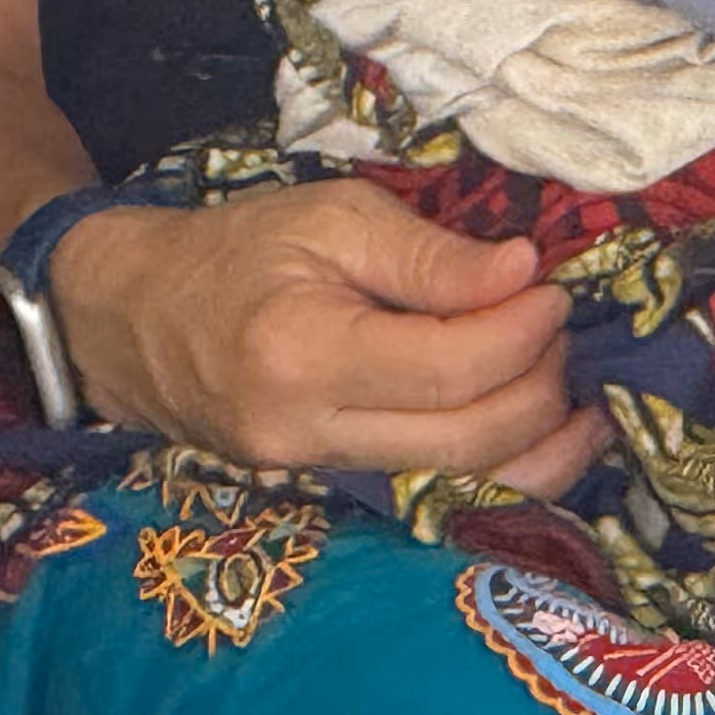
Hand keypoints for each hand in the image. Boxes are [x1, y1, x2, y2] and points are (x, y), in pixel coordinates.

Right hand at [50, 182, 606, 493]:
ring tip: (580, 397)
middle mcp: (308, 436)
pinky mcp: (326, 494)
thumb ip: (430, 255)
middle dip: (538, 387)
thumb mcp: (331, 217)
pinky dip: (498, 475)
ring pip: (458, 488)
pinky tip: (541, 441)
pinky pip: (431, 497)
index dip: (521, 332)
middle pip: (466, 442)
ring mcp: (314, 479)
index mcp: (305, 354)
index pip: (449, 369)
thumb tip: (523, 272)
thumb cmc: (235, 251)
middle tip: (560, 330)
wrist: (134, 319)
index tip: (552, 288)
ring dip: (539, 447)